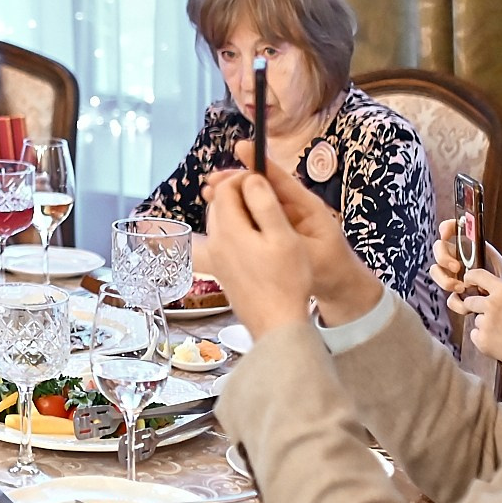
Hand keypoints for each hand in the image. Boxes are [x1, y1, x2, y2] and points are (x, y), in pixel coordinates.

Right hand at [203, 141, 363, 307]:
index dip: (260, 162)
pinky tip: (215, 212)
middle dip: (236, 180)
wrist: (338, 286)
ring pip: (254, 200)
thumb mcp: (311, 252)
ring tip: (208, 192)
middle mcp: (292, 207)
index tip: (241, 147)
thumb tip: (268, 217)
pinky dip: (235, 212)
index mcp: (306, 206)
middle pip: (262, 187)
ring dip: (231, 195)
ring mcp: (282, 218)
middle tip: (212, 179)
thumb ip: (289, 234)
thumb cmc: (330, 267)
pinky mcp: (274, 230)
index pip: (280, 178)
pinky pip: (252, 216)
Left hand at [203, 171, 314, 338]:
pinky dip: (236, 229)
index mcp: (228, 230)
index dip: (243, 178)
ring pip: (220, 221)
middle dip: (238, 192)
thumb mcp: (283, 237)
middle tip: (264, 192)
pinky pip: (223, 240)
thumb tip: (251, 178)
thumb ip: (265, 204)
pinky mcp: (221, 271)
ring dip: (237, 211)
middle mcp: (215, 242)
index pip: (225, 188)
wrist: (276, 325)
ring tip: (264, 214)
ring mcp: (216, 258)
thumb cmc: (286, 281)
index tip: (263, 179)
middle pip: (219, 203)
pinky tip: (258, 239)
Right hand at [430, 220, 501, 297]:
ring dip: (444, 279)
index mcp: (475, 249)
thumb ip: (491, 262)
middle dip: (443, 257)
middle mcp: (462, 260)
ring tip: (460, 288)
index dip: (448, 227)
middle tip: (456, 267)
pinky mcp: (458, 296)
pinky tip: (466, 305)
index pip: (456, 230)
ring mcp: (457, 277)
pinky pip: (448, 297)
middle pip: (440, 248)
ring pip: (437, 271)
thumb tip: (475, 255)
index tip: (445, 233)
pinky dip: (455, 301)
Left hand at [450, 269, 501, 387]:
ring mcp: (486, 323)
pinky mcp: (482, 340)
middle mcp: (492, 304)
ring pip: (475, 320)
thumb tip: (478, 286)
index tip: (469, 283)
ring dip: (485, 325)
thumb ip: (500, 291)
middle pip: (468, 301)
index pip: (476, 275)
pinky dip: (484, 338)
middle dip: (476, 307)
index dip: (470, 278)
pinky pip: (475, 335)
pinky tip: (501, 341)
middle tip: (497, 316)